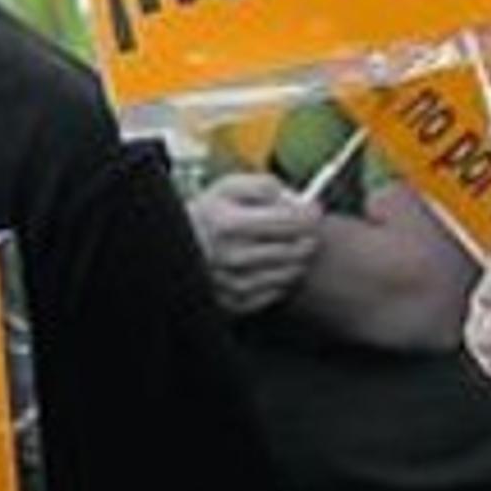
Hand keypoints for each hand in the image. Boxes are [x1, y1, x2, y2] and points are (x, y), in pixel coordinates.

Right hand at [188, 172, 320, 315]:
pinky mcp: (234, 303)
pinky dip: (281, 280)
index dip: (309, 214)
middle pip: (294, 250)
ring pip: (289, 274)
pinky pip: (275, 294)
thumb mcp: (229, 187)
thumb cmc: (208, 213)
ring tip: (290, 246)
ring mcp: (233, 284)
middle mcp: (232, 257)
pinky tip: (274, 266)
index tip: (314, 210)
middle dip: (307, 237)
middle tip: (306, 229)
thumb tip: (296, 199)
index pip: (290, 221)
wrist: (176, 246)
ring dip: (297, 259)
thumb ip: (265, 186)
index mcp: (231, 223)